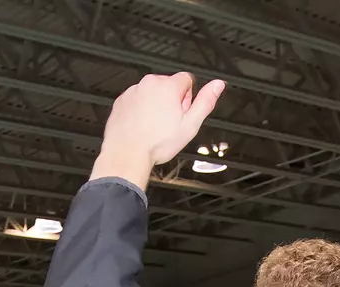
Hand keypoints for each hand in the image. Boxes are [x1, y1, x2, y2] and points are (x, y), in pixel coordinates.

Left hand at [90, 72, 225, 187]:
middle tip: (169, 122)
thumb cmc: (156, 143)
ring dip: (155, 105)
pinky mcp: (121, 101)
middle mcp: (149, 84)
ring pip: (151, 93)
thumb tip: (218, 85)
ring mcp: (133, 91)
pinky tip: (142, 126)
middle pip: (168, 85)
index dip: (188, 97)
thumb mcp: (190, 125)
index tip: (182, 112)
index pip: (187, 79)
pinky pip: (136, 101)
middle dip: (172, 101)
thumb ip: (205, 102)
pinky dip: (140, 110)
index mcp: (168, 86)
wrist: (127, 154)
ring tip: (154, 127)